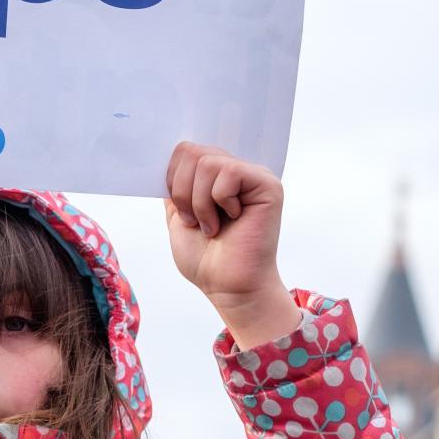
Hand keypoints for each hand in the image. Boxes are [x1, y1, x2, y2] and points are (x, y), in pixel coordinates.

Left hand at [164, 142, 300, 349]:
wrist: (228, 287)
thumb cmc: (206, 259)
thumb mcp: (177, 218)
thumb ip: (175, 188)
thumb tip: (171, 160)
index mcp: (216, 177)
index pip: (185, 151)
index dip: (173, 179)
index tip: (183, 213)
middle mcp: (236, 171)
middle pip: (192, 152)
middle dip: (183, 192)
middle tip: (195, 222)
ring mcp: (253, 176)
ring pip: (208, 162)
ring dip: (200, 202)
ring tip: (212, 226)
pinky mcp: (267, 185)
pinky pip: (229, 172)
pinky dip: (219, 200)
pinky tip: (233, 219)